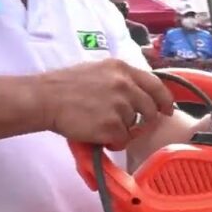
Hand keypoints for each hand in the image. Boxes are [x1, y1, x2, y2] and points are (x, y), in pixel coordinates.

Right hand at [35, 58, 174, 145]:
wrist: (44, 99)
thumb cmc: (64, 86)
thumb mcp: (97, 71)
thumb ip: (121, 79)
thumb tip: (140, 93)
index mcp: (121, 69)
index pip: (156, 84)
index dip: (165, 100)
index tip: (167, 110)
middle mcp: (125, 85)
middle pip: (150, 109)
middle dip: (144, 120)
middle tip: (129, 125)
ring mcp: (120, 105)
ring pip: (135, 126)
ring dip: (122, 130)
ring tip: (101, 125)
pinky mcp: (112, 126)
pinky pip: (123, 140)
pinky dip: (113, 142)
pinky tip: (98, 135)